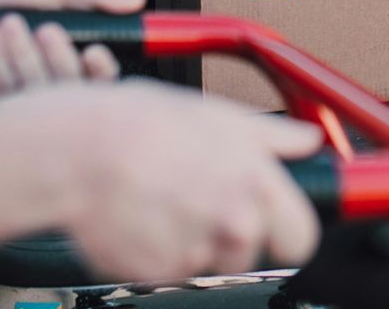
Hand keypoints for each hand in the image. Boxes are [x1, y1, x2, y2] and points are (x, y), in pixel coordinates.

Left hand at [0, 0, 144, 97]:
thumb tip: (136, 0)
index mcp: (68, 46)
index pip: (99, 74)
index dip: (102, 70)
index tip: (96, 53)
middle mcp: (48, 69)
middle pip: (69, 86)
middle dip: (56, 55)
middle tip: (45, 29)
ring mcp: (20, 84)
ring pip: (34, 87)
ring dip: (19, 50)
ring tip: (5, 21)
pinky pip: (1, 88)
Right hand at [27, 82, 322, 281]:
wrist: (79, 150)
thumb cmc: (143, 123)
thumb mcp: (217, 114)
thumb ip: (272, 136)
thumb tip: (309, 140)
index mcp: (256, 183)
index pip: (301, 237)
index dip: (287, 233)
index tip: (272, 226)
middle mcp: (234, 222)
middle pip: (250, 253)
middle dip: (232, 239)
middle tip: (198, 205)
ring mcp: (196, 251)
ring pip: (204, 260)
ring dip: (187, 241)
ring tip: (160, 201)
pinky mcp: (157, 273)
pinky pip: (166, 270)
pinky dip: (153, 252)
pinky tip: (139, 217)